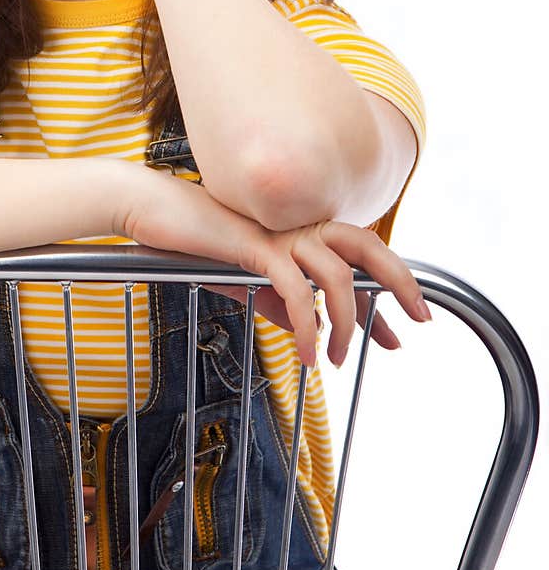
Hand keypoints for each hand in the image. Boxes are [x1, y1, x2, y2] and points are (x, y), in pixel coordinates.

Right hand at [119, 165, 430, 367]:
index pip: (359, 259)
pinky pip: (293, 288)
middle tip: (418, 322)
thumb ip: (279, 300)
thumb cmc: (195, 242)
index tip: (401, 333)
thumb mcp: (245, 279)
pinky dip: (303, 324)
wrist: (151, 211)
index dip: (386, 294)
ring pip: (337, 273)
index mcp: (300, 230)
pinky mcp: (256, 245)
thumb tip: (308, 328)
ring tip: (336, 358)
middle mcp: (299, 225)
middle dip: (400, 283)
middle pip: (368, 245)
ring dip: (345, 321)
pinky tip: (303, 354)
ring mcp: (279, 232)